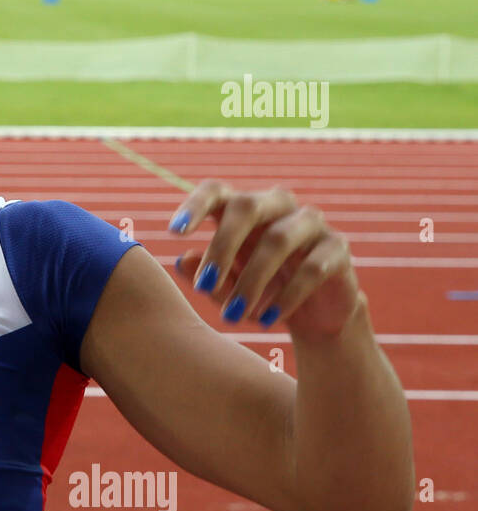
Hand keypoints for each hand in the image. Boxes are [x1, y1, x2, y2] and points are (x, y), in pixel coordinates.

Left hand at [168, 182, 361, 340]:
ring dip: (251, 281)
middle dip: (222, 246)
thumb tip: (181, 261)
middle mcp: (277, 206)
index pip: (216, 191)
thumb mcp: (225, 288)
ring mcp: (310, 223)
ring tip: (234, 316)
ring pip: (278, 240)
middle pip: (247, 206)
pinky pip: (311, 268)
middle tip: (203, 286)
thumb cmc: (258, 292)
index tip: (173, 232)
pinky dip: (286, 296)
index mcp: (242, 209)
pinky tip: (267, 319)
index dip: (194, 206)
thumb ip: (203, 275)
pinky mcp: (337, 248)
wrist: (312, 315)